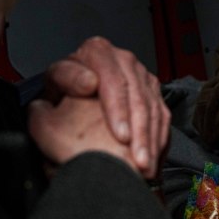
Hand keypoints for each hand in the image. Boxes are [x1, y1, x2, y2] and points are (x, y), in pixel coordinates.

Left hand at [40, 36, 169, 174]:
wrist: (74, 92)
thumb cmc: (64, 89)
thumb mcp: (57, 80)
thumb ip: (66, 78)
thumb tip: (89, 82)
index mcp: (98, 51)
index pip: (114, 81)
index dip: (119, 110)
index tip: (121, 135)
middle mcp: (123, 59)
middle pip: (138, 98)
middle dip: (139, 132)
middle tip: (137, 159)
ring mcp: (140, 74)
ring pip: (153, 109)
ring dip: (150, 141)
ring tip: (146, 166)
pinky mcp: (152, 90)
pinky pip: (162, 117)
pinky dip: (158, 141)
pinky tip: (153, 160)